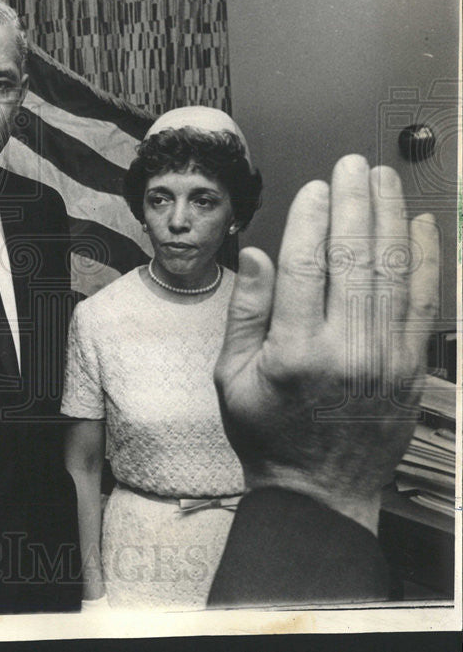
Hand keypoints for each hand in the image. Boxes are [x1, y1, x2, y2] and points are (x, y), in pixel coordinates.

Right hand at [215, 155, 439, 533]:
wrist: (319, 491)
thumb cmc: (267, 434)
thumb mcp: (231, 377)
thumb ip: (245, 313)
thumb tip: (258, 255)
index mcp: (293, 352)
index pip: (307, 266)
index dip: (312, 218)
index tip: (315, 187)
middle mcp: (345, 350)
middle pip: (355, 258)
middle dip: (355, 203)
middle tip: (354, 165)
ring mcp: (386, 358)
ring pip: (393, 271)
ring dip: (391, 218)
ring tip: (385, 179)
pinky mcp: (412, 367)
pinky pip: (424, 302)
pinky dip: (426, 260)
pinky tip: (421, 226)